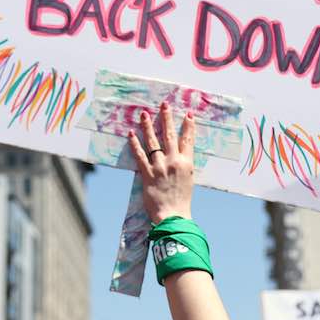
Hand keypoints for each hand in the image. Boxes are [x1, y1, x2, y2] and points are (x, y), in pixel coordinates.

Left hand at [128, 103, 195, 221]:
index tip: (188, 114)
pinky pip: (140, 155)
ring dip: (149, 126)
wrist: (173, 215)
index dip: (188, 126)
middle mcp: (174, 161)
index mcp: (186, 163)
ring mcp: (160, 167)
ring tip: (144, 114)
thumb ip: (184, 167)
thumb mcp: (189, 180)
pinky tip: (131, 134)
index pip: (188, 140)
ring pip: (154, 142)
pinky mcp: (147, 173)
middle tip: (164, 104)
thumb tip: (180, 157)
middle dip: (167, 118)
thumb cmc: (182, 201)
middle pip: (170, 135)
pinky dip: (135, 143)